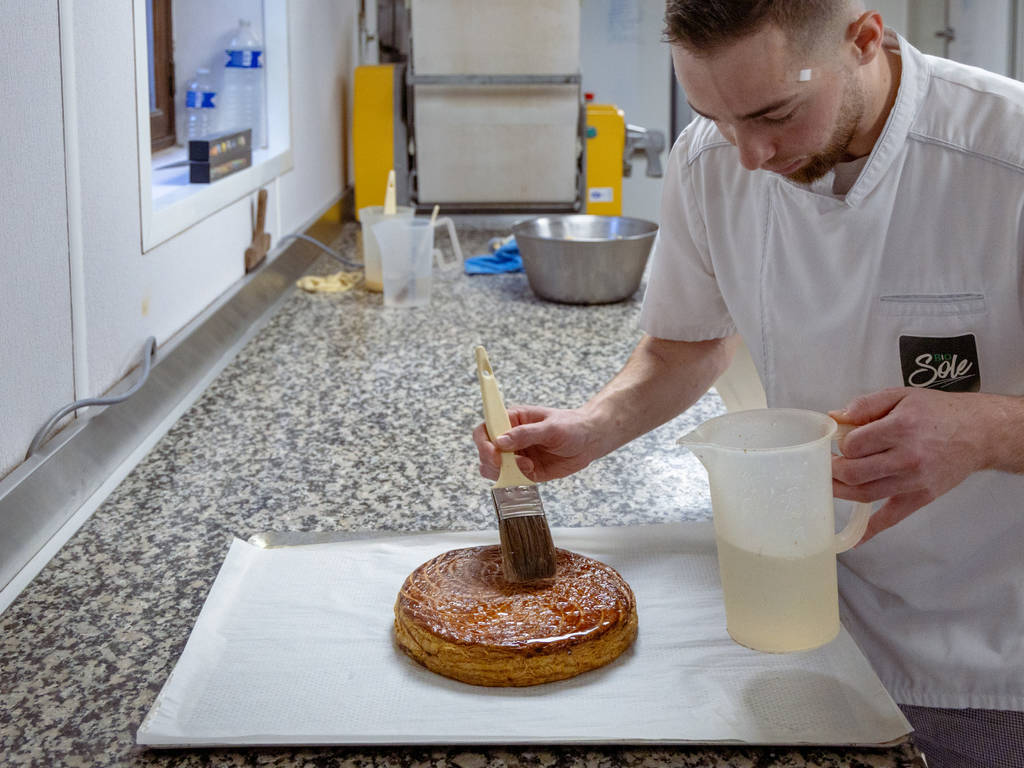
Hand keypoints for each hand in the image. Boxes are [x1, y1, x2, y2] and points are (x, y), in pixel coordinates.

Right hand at [472, 405, 602, 482]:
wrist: (590, 441)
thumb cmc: (571, 426)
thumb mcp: (550, 427)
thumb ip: (525, 434)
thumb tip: (500, 441)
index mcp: (513, 420)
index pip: (486, 429)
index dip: (484, 442)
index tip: (494, 453)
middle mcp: (510, 438)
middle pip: (485, 451)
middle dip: (491, 461)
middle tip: (506, 465)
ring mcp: (517, 455)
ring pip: (493, 468)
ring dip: (503, 472)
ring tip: (526, 466)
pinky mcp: (526, 471)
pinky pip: (510, 479)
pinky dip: (516, 479)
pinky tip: (532, 471)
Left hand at [830, 387, 992, 542]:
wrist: (979, 432)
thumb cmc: (938, 412)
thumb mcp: (901, 396)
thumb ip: (866, 405)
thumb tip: (836, 417)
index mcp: (900, 428)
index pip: (852, 445)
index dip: (841, 443)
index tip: (841, 441)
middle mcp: (907, 457)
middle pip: (854, 472)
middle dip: (834, 469)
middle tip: (829, 464)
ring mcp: (914, 481)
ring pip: (865, 494)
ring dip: (841, 492)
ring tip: (830, 484)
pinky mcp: (922, 497)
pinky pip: (892, 518)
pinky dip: (871, 530)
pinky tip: (855, 540)